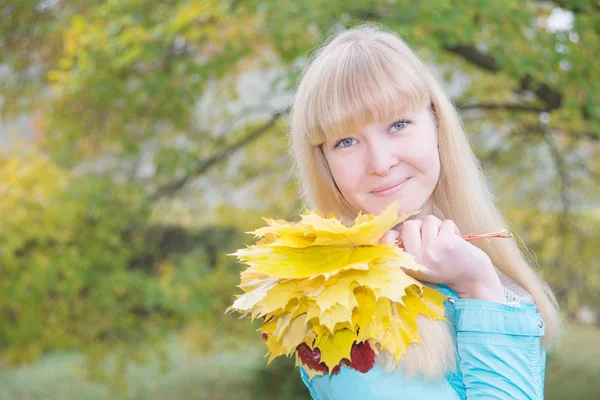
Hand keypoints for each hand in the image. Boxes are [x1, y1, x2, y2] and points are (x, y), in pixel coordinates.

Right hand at [380, 215, 504, 301]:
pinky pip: (446, 223)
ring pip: (428, 220)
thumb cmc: (447, 271)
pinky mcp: (447, 243)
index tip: (401, 237)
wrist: (474, 282)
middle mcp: (415, 258)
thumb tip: (392, 233)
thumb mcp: (421, 267)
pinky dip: (453, 230)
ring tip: (445, 242)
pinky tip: (456, 243)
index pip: (389, 240)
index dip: (392, 234)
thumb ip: (408, 250)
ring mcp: (431, 250)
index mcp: (407, 265)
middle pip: (410, 225)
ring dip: (439, 227)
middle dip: (422, 227)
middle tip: (433, 239)